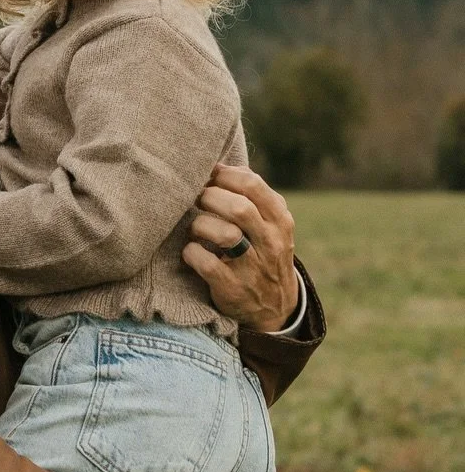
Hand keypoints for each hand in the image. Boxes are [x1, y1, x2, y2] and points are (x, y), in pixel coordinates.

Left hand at [182, 165, 299, 331]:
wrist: (276, 306)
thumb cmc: (264, 252)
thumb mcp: (271, 224)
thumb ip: (253, 197)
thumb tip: (220, 166)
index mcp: (280, 220)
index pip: (254, 185)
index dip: (225, 176)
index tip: (209, 176)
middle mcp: (270, 242)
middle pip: (239, 208)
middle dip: (211, 197)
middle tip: (198, 199)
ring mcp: (253, 266)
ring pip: (225, 234)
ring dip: (201, 225)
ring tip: (195, 227)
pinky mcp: (232, 288)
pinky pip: (208, 264)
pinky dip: (192, 253)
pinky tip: (191, 251)